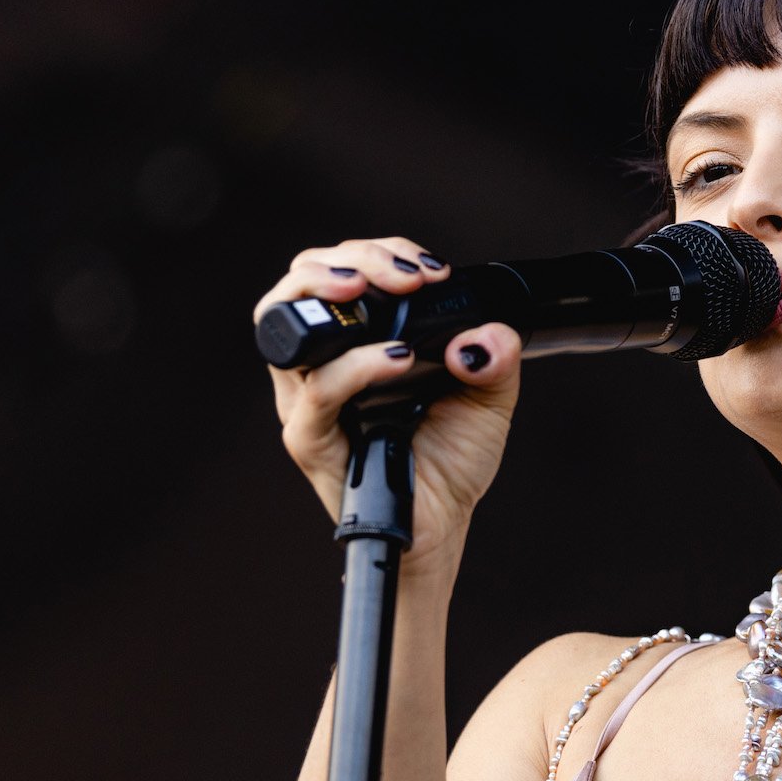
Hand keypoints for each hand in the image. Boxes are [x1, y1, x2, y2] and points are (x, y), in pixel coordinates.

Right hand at [253, 236, 520, 574]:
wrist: (442, 527)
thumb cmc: (449, 463)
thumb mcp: (488, 396)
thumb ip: (495, 356)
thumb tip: (490, 331)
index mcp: (354, 344)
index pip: (342, 272)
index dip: (381, 253)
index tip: (430, 267)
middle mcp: (321, 365)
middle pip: (300, 284)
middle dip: (351, 258)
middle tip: (405, 272)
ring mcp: (307, 400)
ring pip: (286, 324)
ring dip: (331, 291)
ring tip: (388, 289)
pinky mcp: (309, 437)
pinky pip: (319, 391)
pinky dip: (357, 366)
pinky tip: (399, 359)